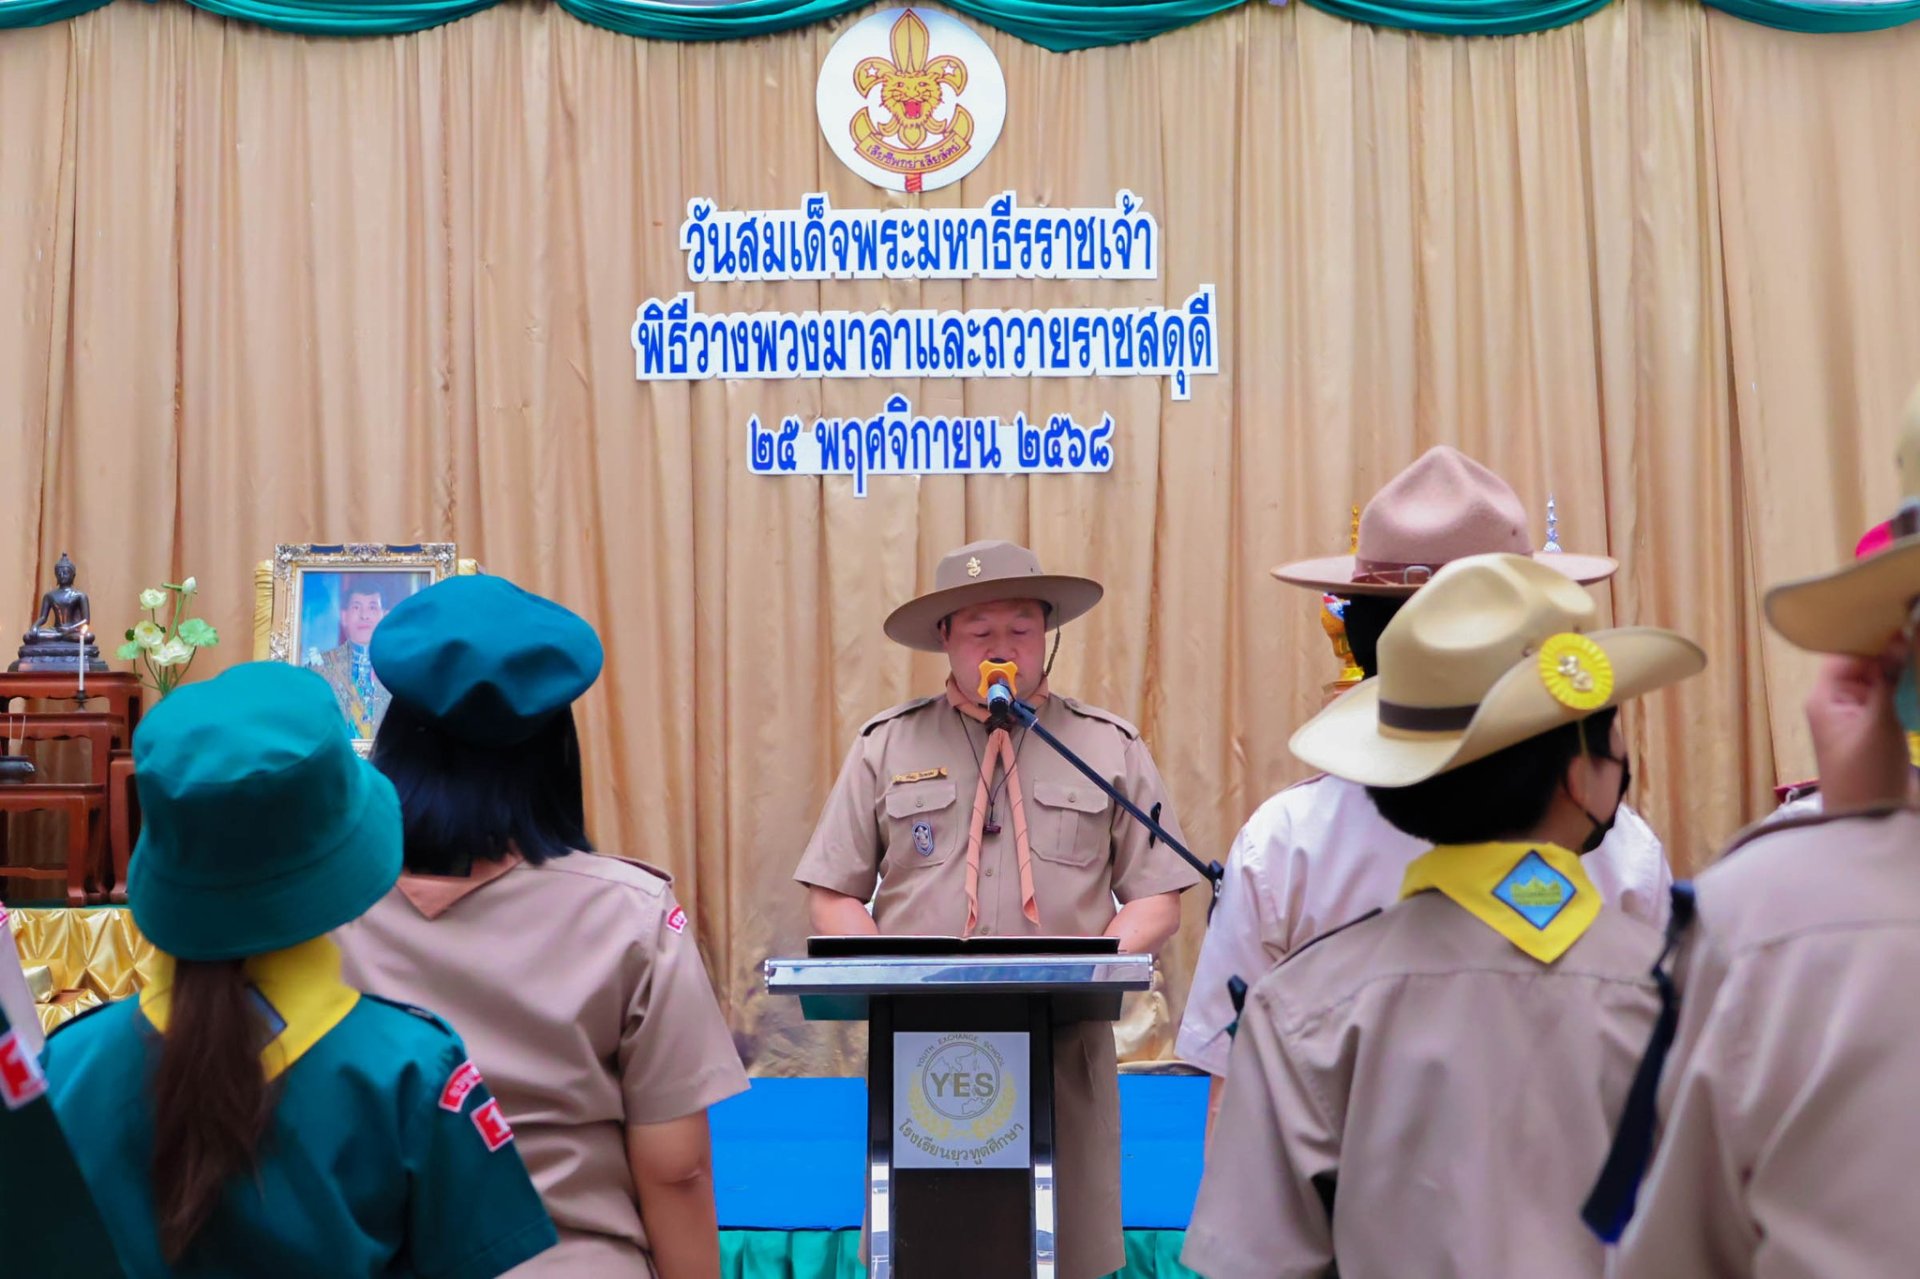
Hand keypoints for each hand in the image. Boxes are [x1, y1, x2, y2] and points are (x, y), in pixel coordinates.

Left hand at [1806, 639, 1911, 811]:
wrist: (1867, 820)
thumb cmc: (1866, 773)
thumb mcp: (1879, 723)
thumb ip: (1887, 680)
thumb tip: (1898, 639)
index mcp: (1826, 695)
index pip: (1845, 651)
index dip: (1871, 633)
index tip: (1901, 615)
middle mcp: (1835, 699)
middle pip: (1862, 661)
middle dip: (1889, 645)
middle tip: (1917, 622)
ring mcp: (1854, 712)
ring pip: (1877, 675)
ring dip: (1899, 663)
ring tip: (1919, 643)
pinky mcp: (1872, 725)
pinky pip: (1887, 693)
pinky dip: (1903, 682)